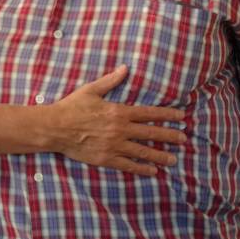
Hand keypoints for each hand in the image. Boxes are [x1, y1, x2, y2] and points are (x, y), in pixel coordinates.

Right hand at [47, 66, 186, 175]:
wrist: (55, 127)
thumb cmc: (72, 107)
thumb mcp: (91, 90)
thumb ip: (110, 80)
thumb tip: (125, 68)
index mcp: (119, 112)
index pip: (149, 114)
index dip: (167, 115)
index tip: (181, 117)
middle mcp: (120, 130)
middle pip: (151, 133)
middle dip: (169, 136)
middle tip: (184, 139)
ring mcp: (114, 146)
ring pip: (142, 152)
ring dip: (160, 156)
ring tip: (173, 160)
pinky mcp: (106, 158)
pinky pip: (128, 165)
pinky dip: (141, 168)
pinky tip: (152, 170)